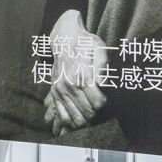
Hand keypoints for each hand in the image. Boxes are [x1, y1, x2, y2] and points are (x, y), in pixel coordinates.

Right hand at [45, 10, 106, 134]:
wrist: (63, 40)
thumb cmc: (85, 44)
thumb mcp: (98, 47)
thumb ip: (102, 65)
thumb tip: (103, 82)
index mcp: (82, 76)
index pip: (98, 103)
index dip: (105, 104)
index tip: (107, 97)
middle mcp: (69, 86)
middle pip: (88, 113)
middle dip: (98, 113)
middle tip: (100, 105)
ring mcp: (61, 91)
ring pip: (76, 119)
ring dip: (86, 120)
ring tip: (92, 112)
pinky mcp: (55, 94)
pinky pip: (63, 116)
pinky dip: (72, 122)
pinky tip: (80, 117)